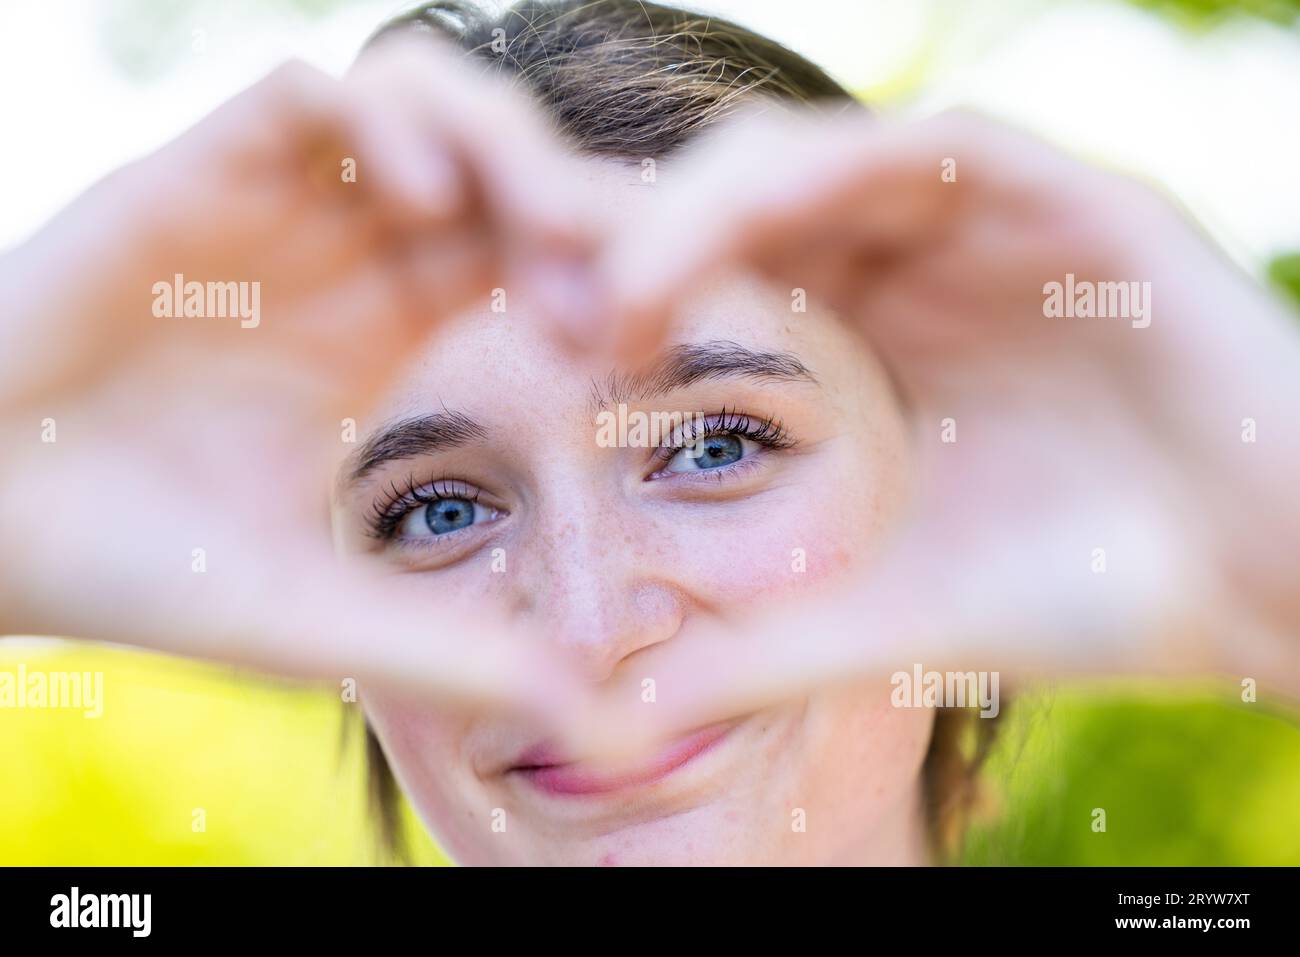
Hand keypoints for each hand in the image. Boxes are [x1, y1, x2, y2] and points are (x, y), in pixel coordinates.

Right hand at [0, 37, 591, 714]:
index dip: (597, 281)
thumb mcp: (321, 616)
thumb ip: (449, 654)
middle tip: (618, 274)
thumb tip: (589, 722)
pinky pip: (311, 95)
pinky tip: (426, 200)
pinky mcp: (197, 176)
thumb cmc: (140, 568)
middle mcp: (346, 261)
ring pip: (426, 105)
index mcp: (389, 335)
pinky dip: (385, 122)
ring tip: (539, 231)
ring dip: (502, 147)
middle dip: (573, 203)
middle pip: (499, 168)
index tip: (627, 344)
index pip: (530, 259)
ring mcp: (277, 211)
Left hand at [582, 109, 1299, 748]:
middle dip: (651, 232)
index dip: (635, 291)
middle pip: (754, 199)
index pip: (729, 270)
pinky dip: (848, 172)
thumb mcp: (890, 616)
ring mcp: (997, 224)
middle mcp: (922, 260)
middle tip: (561, 298)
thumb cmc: (1085, 595)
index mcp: (872, 332)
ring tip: (632, 280)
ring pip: (827, 156)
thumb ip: (760, 648)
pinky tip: (767, 219)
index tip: (560, 346)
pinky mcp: (1080, 205)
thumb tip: (623, 709)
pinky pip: (944, 151)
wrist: (1261, 588)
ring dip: (720, 202)